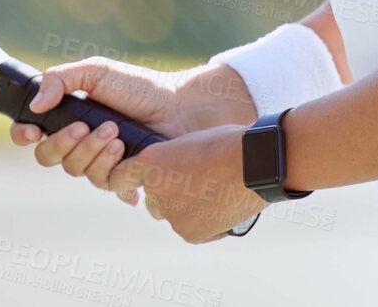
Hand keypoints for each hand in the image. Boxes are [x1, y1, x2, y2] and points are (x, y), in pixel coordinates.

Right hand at [8, 59, 256, 206]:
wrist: (182, 106)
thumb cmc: (140, 87)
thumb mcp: (98, 72)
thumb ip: (61, 80)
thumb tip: (36, 105)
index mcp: (69, 117)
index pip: (32, 134)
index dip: (25, 135)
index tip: (33, 130)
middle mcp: (80, 143)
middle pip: (49, 157)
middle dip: (65, 143)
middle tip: (86, 126)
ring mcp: (101, 163)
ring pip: (78, 172)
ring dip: (94, 152)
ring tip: (117, 133)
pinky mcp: (124, 179)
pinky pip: (107, 185)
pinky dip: (116, 170)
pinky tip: (129, 156)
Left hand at [107, 124, 264, 242]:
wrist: (256, 164)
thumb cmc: (229, 145)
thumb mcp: (192, 143)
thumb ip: (174, 161)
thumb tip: (175, 174)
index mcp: (152, 161)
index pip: (121, 178)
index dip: (127, 183)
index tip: (134, 189)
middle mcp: (155, 190)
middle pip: (153, 200)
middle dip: (170, 196)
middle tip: (197, 186)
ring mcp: (172, 214)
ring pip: (174, 216)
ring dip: (188, 210)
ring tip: (216, 194)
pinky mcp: (190, 233)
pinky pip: (192, 231)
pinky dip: (205, 224)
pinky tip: (224, 209)